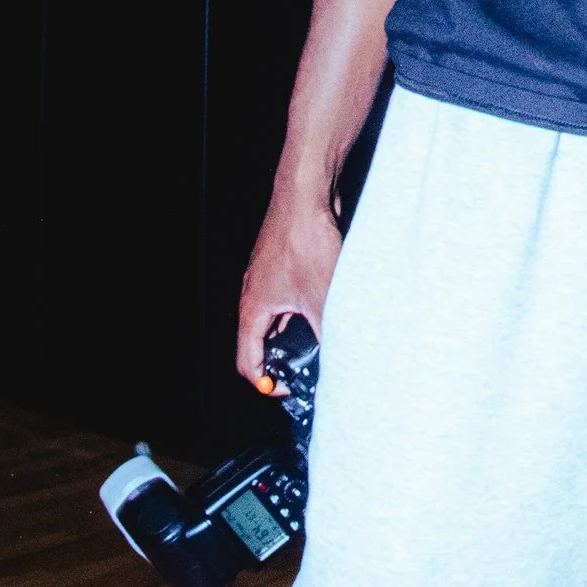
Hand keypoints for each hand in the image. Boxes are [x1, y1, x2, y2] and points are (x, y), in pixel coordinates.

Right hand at [236, 185, 342, 390]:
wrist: (305, 197)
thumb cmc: (305, 242)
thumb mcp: (322, 299)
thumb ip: (327, 334)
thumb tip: (339, 360)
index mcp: (254, 310)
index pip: (247, 362)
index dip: (265, 383)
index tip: (287, 390)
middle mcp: (254, 296)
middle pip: (259, 343)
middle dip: (281, 362)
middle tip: (305, 372)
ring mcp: (267, 279)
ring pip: (274, 321)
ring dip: (293, 337)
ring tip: (319, 347)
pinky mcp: (282, 266)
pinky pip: (286, 300)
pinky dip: (300, 314)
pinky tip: (326, 312)